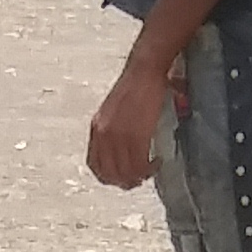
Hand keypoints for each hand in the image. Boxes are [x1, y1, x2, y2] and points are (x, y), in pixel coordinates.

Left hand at [87, 57, 176, 189]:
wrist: (144, 70)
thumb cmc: (134, 86)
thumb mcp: (113, 110)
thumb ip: (113, 130)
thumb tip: (121, 151)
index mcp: (96, 128)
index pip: (94, 165)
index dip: (109, 177)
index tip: (122, 178)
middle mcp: (103, 135)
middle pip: (110, 174)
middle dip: (126, 182)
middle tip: (140, 179)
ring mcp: (118, 136)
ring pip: (126, 172)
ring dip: (140, 176)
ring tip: (150, 170)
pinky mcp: (136, 135)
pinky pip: (140, 164)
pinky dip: (149, 169)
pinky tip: (156, 161)